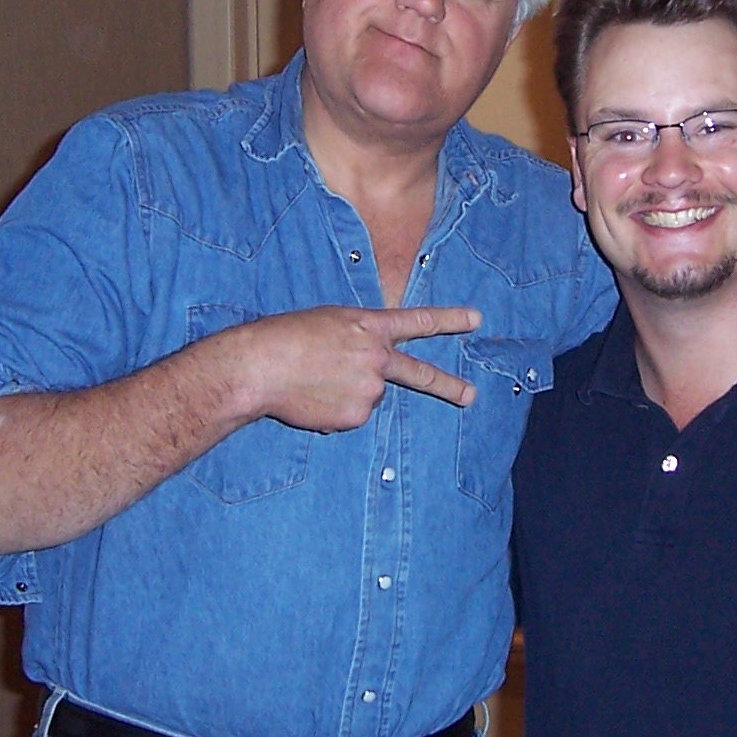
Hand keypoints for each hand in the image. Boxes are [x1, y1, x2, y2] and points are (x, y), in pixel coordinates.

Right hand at [226, 304, 481, 430]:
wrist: (260, 366)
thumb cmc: (285, 338)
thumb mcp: (328, 323)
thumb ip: (356, 341)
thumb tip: (364, 375)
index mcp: (369, 326)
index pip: (418, 321)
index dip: (449, 319)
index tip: (476, 319)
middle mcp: (377, 357)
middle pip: (419, 374)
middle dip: (449, 386)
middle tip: (470, 396)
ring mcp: (369, 389)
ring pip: (367, 396)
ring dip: (346, 394)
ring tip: (313, 382)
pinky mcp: (355, 416)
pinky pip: (349, 417)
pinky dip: (333, 412)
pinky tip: (311, 399)